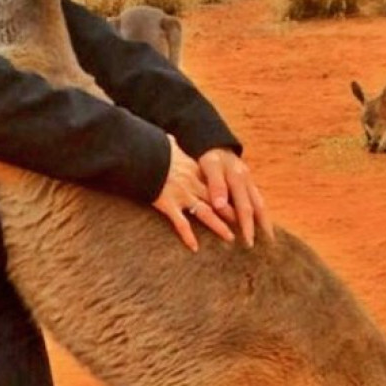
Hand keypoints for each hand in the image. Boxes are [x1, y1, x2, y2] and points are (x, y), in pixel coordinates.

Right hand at [152, 136, 235, 251]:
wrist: (140, 153)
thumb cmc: (152, 148)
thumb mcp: (167, 144)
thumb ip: (172, 144)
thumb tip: (170, 137)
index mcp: (193, 169)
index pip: (216, 184)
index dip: (229, 194)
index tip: (239, 202)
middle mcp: (192, 183)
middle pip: (217, 200)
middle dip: (232, 212)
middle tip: (245, 224)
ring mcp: (181, 194)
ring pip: (206, 213)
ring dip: (219, 226)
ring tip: (230, 237)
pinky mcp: (168, 204)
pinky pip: (181, 223)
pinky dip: (188, 236)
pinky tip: (194, 247)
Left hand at [196, 146, 273, 247]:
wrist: (214, 142)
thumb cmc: (209, 155)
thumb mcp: (209, 166)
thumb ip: (216, 185)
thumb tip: (220, 206)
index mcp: (239, 178)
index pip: (245, 207)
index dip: (247, 226)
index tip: (249, 241)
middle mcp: (247, 181)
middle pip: (258, 208)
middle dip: (262, 227)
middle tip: (265, 245)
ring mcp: (249, 181)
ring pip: (260, 204)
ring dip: (265, 221)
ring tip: (269, 237)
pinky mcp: (248, 182)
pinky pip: (257, 200)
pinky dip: (260, 213)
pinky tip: (261, 223)